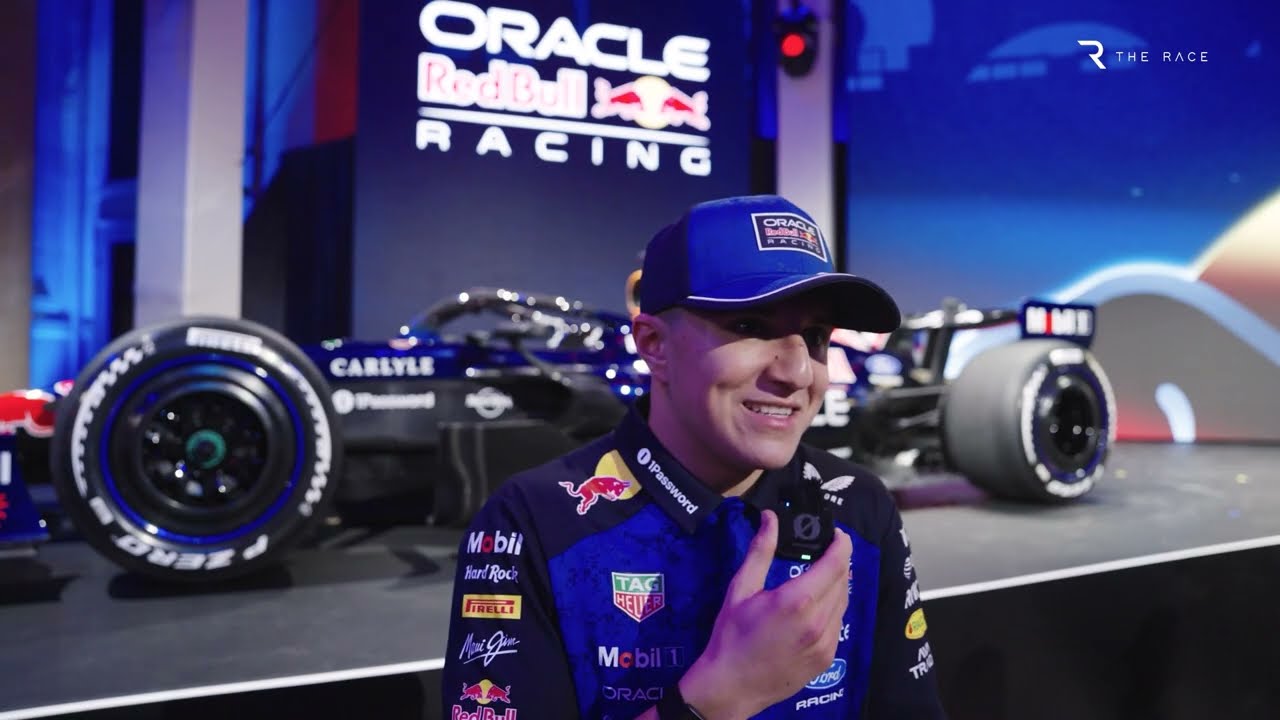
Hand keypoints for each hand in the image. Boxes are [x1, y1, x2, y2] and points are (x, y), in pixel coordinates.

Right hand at [678, 510, 851, 718]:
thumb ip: (760, 551)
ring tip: (820, 575)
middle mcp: (819, 621)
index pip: (836, 563)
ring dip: (837, 584)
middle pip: (843, 581)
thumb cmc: (731, 636)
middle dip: (838, 561)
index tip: (837, 534)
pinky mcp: (827, 657)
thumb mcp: (741, 589)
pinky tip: (815, 606)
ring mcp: (826, 642)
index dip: (842, 544)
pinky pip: (838, 623)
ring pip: (843, 603)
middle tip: (825, 550)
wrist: (732, 686)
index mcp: (798, 600)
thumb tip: (771, 518)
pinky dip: (832, 608)